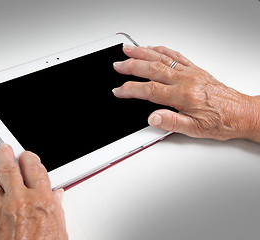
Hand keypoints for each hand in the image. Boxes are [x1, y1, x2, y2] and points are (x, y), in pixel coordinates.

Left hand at [0, 144, 67, 239]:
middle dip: (5, 154)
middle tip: (3, 150)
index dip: (29, 158)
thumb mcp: (59, 232)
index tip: (26, 157)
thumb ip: (57, 209)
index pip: (34, 167)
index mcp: (41, 201)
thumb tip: (57, 196)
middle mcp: (18, 201)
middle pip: (8, 166)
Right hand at [113, 44, 259, 142]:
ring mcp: (190, 72)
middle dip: (131, 65)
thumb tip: (153, 118)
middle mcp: (186, 80)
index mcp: (184, 96)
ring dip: (142, 52)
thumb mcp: (195, 130)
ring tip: (128, 49)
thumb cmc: (221, 122)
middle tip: (117, 64)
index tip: (119, 91)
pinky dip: (161, 50)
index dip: (131, 90)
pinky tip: (152, 48)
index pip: (150, 90)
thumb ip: (171, 123)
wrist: (241, 113)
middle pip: (152, 69)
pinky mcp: (195, 69)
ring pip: (162, 58)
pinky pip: (176, 55)